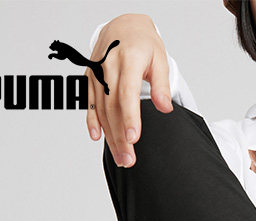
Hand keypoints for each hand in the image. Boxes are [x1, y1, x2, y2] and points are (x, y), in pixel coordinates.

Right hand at [85, 13, 173, 167]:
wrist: (123, 26)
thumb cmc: (144, 45)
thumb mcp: (160, 59)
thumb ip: (162, 84)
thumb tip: (165, 108)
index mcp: (129, 59)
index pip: (128, 93)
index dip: (130, 117)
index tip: (133, 138)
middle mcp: (109, 65)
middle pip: (113, 107)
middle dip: (120, 136)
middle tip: (129, 160)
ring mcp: (97, 72)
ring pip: (101, 109)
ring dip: (109, 135)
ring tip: (121, 157)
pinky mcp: (90, 77)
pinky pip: (90, 101)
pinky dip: (92, 120)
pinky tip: (98, 137)